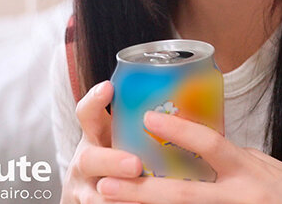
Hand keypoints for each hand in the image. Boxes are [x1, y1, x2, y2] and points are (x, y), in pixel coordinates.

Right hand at [60, 81, 143, 203]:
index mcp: (95, 136)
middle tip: (135, 164)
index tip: (109, 87)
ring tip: (140, 198)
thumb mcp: (122, 136)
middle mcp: (85, 161)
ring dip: (120, 195)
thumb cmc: (118, 154)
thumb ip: (143, 124)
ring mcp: (84, 189)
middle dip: (112, 162)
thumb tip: (197, 100)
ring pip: (96, 195)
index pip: (87, 113)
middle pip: (89, 159)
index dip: (95, 100)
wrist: (92, 192)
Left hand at [94, 110, 281, 203]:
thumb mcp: (267, 168)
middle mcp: (241, 197)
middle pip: (184, 195)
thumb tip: (203, 147)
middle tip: (105, 183)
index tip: (147, 118)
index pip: (210, 144)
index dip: (178, 130)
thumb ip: (236, 160)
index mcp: (249, 171)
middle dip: (141, 192)